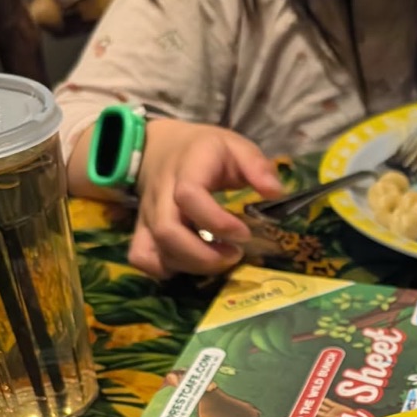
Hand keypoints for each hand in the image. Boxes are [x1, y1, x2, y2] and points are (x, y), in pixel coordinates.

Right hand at [129, 119, 283, 277]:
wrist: (161, 146)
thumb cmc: (205, 151)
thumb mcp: (235, 146)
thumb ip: (257, 166)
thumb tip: (275, 192)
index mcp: (187, 168)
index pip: (190, 196)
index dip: (218, 222)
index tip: (244, 234)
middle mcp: (161, 193)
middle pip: (168, 231)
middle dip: (204, 255)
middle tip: (234, 255)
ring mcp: (148, 213)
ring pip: (156, 249)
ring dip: (191, 265)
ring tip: (219, 260)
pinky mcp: (141, 228)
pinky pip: (142, 257)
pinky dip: (163, 269)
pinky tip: (189, 264)